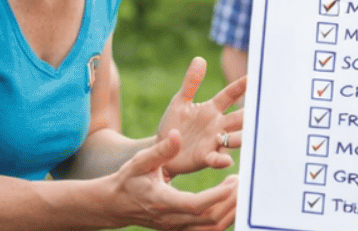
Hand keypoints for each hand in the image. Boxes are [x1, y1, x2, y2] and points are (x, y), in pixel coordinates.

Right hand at [106, 133, 239, 230]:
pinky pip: (206, 229)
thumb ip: (161, 150)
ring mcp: (176, 228)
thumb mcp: (140, 162)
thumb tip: (178, 135)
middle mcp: (171, 220)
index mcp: (162, 202)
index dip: (216, 196)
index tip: (233, 181)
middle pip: (208, 219)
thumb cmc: (128, 180)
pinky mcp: (180, 229)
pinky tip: (230, 199)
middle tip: (243, 181)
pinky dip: (223, 217)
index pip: (195, 205)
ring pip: (211, 228)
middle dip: (230, 202)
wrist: (114, 205)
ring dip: (230, 211)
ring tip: (240, 189)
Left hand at [155, 58, 246, 176]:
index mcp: (212, 109)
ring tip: (242, 136)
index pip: (230, 95)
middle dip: (250, 115)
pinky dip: (222, 160)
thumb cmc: (173, 125)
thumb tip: (199, 59)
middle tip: (262, 111)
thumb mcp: (180, 102)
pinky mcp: (204, 157)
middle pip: (239, 118)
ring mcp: (213, 141)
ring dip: (239, 137)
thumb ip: (191, 83)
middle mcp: (218, 124)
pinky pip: (216, 158)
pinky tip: (225, 161)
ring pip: (234, 138)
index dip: (241, 87)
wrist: (162, 151)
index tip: (253, 78)